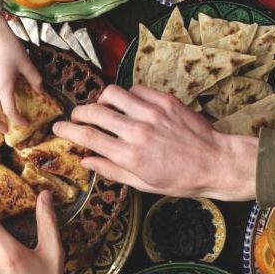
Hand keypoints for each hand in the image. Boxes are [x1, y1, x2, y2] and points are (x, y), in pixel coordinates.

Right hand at [0, 13, 41, 131]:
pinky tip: (0, 94)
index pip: (9, 110)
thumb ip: (34, 79)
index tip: (25, 124)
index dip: (18, 120)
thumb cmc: (10, 46)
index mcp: (3, 86)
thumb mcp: (26, 63)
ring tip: (3, 114)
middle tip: (6, 129)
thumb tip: (41, 91)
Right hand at [54, 84, 258, 201]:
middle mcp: (137, 131)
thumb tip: (85, 160)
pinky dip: (128, 96)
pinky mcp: (165, 100)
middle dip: (77, 112)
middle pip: (93, 111)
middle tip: (76, 117)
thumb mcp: (142, 184)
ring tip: (103, 107)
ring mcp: (152, 112)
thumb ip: (111, 169)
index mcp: (129, 155)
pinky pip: (136, 89)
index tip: (58, 129)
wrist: (216, 162)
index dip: (66, 131)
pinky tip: (130, 105)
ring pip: (112, 93)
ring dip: (101, 99)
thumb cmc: (180, 179)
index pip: (86, 136)